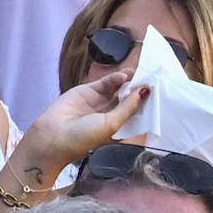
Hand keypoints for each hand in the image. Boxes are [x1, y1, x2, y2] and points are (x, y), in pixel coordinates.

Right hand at [18, 70, 147, 177]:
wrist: (53, 137)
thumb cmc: (84, 138)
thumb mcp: (112, 124)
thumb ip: (128, 108)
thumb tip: (144, 92)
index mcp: (118, 127)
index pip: (136, 111)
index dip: (146, 102)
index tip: (159, 92)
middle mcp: (110, 113)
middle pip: (129, 98)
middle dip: (139, 89)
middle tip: (154, 78)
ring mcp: (99, 102)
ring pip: (118, 88)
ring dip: (129, 82)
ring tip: (141, 74)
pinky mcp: (88, 91)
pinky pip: (105, 83)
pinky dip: (115, 79)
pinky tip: (125, 76)